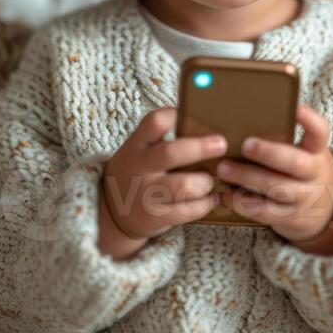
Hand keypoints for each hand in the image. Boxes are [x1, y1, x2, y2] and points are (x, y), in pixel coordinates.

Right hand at [101, 107, 227, 243]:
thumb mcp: (139, 151)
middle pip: (171, 153)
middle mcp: (140, 167)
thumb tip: (204, 124)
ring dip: (205, 182)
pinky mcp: (155, 217)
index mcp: (137, 145)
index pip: (154, 123)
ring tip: (210, 180)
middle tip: (221, 144)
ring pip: (185, 186)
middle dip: (200, 148)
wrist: (111, 212)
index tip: (193, 116)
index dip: (175, 115)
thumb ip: (161, 139)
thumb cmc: (138, 172)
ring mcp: (146, 194)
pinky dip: (206, 203)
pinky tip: (211, 198)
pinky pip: (188, 210)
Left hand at [216, 104, 332, 243]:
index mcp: (316, 151)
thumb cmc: (301, 171)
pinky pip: (265, 211)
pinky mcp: (290, 218)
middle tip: (245, 144)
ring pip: (276, 188)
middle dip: (269, 153)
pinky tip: (226, 193)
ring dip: (247, 178)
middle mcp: (314, 174)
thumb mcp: (305, 153)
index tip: (296, 108)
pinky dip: (243, 202)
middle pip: (294, 162)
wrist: (324, 210)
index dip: (310, 120)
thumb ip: (284, 141)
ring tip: (223, 169)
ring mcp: (304, 198)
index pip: (320, 133)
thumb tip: (241, 119)